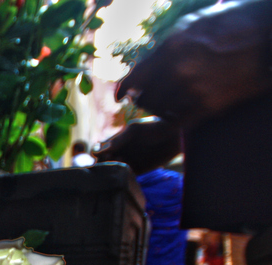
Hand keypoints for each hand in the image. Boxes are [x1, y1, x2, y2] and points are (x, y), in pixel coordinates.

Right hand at [93, 118, 181, 174]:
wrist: (175, 136)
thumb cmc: (154, 127)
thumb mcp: (134, 130)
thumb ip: (117, 140)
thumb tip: (97, 150)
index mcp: (116, 141)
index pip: (99, 150)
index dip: (97, 154)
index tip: (100, 154)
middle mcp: (120, 152)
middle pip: (103, 162)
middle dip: (102, 163)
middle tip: (109, 160)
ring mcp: (128, 162)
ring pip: (112, 170)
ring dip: (112, 170)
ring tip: (119, 163)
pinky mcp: (137, 171)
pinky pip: (125, 176)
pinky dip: (122, 176)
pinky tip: (126, 170)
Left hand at [116, 0, 271, 128]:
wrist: (269, 35)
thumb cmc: (231, 24)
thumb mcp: (191, 26)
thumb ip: (165, 49)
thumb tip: (144, 70)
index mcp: (172, 47)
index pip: (135, 78)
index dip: (123, 89)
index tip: (120, 97)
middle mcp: (179, 70)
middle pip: (144, 98)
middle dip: (143, 99)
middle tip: (148, 98)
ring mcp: (193, 90)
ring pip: (157, 111)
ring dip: (158, 110)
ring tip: (166, 103)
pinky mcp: (208, 106)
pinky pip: (172, 125)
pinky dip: (161, 127)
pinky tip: (159, 125)